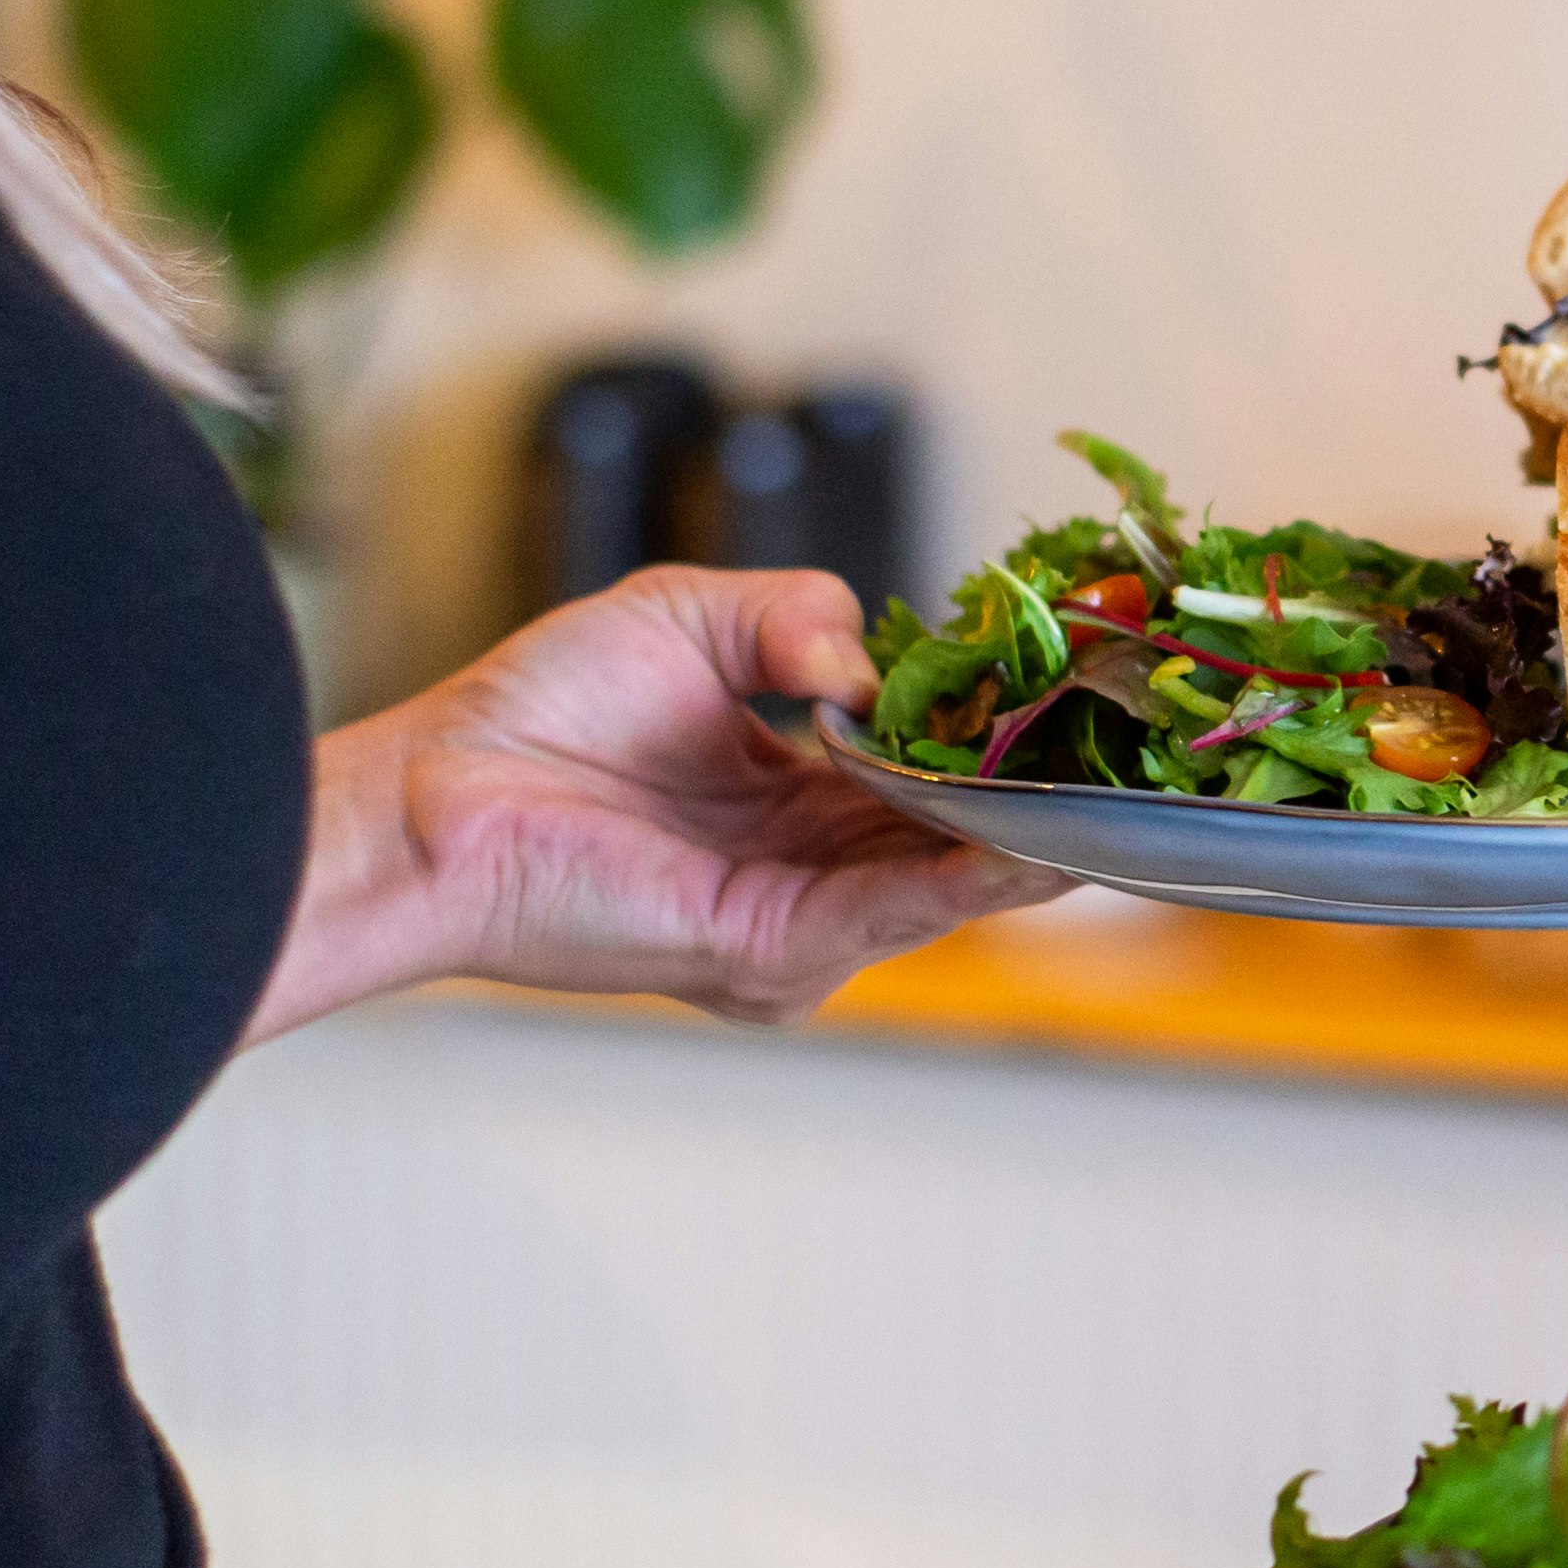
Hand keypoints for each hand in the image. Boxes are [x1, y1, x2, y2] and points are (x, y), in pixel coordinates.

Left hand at [250, 566, 1066, 1040]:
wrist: (425, 801)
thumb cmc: (530, 715)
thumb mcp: (691, 616)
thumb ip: (800, 615)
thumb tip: (878, 662)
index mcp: (800, 799)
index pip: (935, 770)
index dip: (1005, 733)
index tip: (1084, 690)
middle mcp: (811, 871)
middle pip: (962, 834)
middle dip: (1047, 793)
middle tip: (1141, 746)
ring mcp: (797, 922)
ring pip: (948, 881)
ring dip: (1034, 839)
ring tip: (1117, 792)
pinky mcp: (767, 951)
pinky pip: (890, 914)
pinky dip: (966, 880)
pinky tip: (1027, 844)